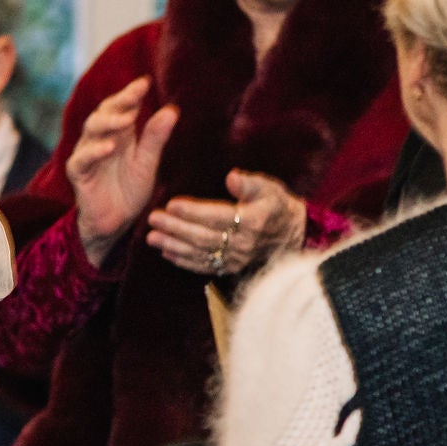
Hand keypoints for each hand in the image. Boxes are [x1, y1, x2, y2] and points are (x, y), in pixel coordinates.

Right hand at [66, 78, 178, 265]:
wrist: (115, 223)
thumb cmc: (129, 191)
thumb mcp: (148, 162)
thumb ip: (156, 138)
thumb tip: (172, 109)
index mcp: (119, 133)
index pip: (122, 107)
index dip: (131, 94)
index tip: (144, 82)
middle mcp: (101, 139)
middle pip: (104, 112)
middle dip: (119, 102)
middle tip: (135, 95)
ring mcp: (87, 154)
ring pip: (91, 130)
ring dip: (108, 123)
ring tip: (127, 120)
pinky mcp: (78, 173)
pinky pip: (82, 159)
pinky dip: (94, 151)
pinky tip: (109, 147)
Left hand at [143, 169, 307, 277]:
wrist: (294, 234)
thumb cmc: (277, 205)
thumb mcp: (270, 188)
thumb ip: (250, 183)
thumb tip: (232, 177)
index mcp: (252, 222)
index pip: (217, 217)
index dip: (193, 212)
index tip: (171, 205)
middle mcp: (243, 244)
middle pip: (203, 236)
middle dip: (175, 229)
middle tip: (153, 219)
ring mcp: (236, 259)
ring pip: (200, 254)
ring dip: (174, 246)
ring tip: (151, 238)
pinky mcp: (232, 268)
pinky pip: (205, 267)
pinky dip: (184, 261)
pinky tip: (166, 253)